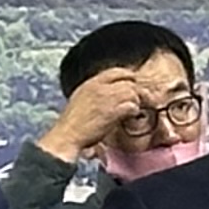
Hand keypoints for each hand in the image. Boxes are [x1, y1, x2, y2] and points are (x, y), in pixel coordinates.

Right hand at [39, 65, 157, 162]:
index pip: (115, 72)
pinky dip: (133, 113)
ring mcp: (106, 98)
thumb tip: (112, 95)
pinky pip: (132, 106)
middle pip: (128, 83)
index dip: (128, 77)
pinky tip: (128, 118)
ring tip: (131, 113)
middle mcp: (99, 87)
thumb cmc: (72, 124)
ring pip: (133, 93)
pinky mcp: (113, 111)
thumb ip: (95, 94)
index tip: (134, 84)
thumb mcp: (80, 101)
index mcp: (89, 84)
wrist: (67, 136)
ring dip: (135, 103)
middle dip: (136, 92)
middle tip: (141, 102)